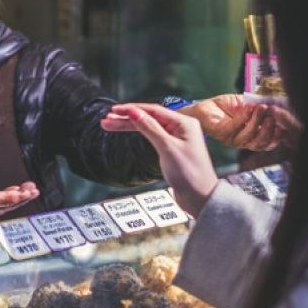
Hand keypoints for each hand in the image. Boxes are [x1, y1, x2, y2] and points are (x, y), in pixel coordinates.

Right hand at [102, 104, 217, 216]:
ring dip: (128, 126)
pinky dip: (137, 133)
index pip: (153, 110)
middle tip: (106, 119)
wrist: (200, 198)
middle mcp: (180, 127)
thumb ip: (149, 128)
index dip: (132, 109)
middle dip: (126, 118)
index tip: (114, 110)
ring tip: (108, 125)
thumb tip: (134, 112)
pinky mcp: (171, 148)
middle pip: (148, 117)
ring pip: (147, 127)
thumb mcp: (167, 148)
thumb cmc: (190, 174)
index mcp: (184, 123)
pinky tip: (126, 130)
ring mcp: (175, 138)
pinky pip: (151, 136)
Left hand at [180, 94, 281, 150]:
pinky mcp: (220, 133)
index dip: (277, 135)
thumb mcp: (247, 104)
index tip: (283, 121)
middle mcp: (243, 141)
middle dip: (269, 128)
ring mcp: (231, 139)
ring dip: (257, 121)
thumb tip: (278, 103)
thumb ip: (260, 105)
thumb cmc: (225, 107)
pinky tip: (248, 107)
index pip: (269, 142)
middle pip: (261, 143)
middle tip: (272, 112)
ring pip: (249, 136)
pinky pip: (234, 128)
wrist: (203, 106)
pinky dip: (243, 117)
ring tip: (261, 107)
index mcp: (252, 136)